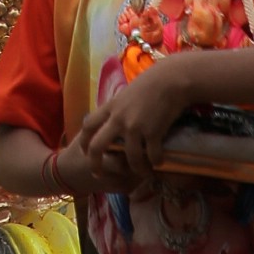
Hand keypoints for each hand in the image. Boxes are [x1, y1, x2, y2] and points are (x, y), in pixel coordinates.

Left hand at [77, 56, 197, 188]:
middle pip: (97, 146)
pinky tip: (159, 162)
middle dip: (95, 164)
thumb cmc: (150, 83)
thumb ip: (118, 108)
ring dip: (137, 169)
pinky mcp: (153, 132)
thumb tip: (112, 121)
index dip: (84, 141)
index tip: (85, 152)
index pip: (88, 125)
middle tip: (99, 174)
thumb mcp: (126, 94)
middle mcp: (119, 119)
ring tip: (143, 171)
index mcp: (111, 107)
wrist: (170, 79)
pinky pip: (152, 156)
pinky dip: (156, 162)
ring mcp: (135, 127)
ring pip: (130, 158)